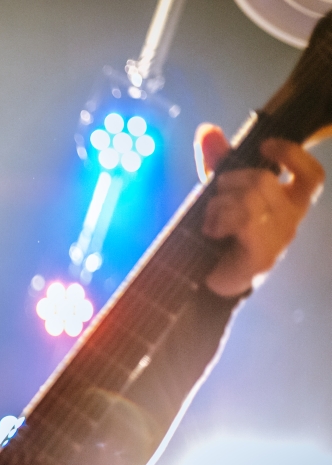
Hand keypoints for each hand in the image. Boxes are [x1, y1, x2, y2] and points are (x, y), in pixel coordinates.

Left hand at [195, 123, 324, 296]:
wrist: (206, 281)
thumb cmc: (220, 235)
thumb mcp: (219, 192)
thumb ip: (218, 162)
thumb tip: (207, 130)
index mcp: (288, 202)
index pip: (312, 175)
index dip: (293, 154)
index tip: (266, 146)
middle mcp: (291, 219)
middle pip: (265, 180)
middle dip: (230, 182)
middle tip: (215, 200)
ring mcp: (280, 238)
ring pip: (251, 197)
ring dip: (220, 203)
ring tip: (211, 220)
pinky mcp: (263, 254)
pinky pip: (245, 219)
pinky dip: (221, 219)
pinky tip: (212, 231)